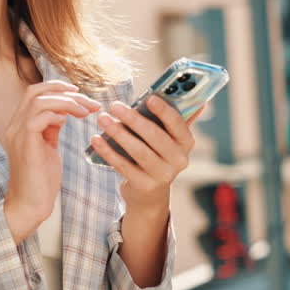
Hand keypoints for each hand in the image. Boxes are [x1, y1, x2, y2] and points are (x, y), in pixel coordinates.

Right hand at [2, 80, 101, 243]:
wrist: (30, 203)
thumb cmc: (40, 179)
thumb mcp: (47, 147)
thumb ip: (51, 128)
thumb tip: (62, 113)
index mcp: (20, 124)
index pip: (34, 92)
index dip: (57, 88)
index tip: (80, 95)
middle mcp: (15, 125)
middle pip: (35, 91)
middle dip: (64, 90)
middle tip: (88, 101)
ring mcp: (18, 133)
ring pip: (38, 101)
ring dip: (66, 102)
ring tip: (85, 112)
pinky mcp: (26, 144)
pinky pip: (39, 118)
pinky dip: (57, 115)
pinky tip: (69, 122)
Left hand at [89, 95, 205, 214]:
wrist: (149, 192)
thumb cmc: (155, 153)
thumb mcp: (166, 138)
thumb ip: (170, 119)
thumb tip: (193, 96)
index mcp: (186, 143)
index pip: (178, 124)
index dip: (164, 110)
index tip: (149, 97)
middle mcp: (179, 160)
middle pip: (155, 136)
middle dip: (134, 119)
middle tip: (115, 105)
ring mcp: (163, 175)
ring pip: (138, 151)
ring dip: (118, 133)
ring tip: (102, 119)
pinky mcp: (144, 185)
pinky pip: (123, 165)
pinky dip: (108, 151)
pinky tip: (96, 139)